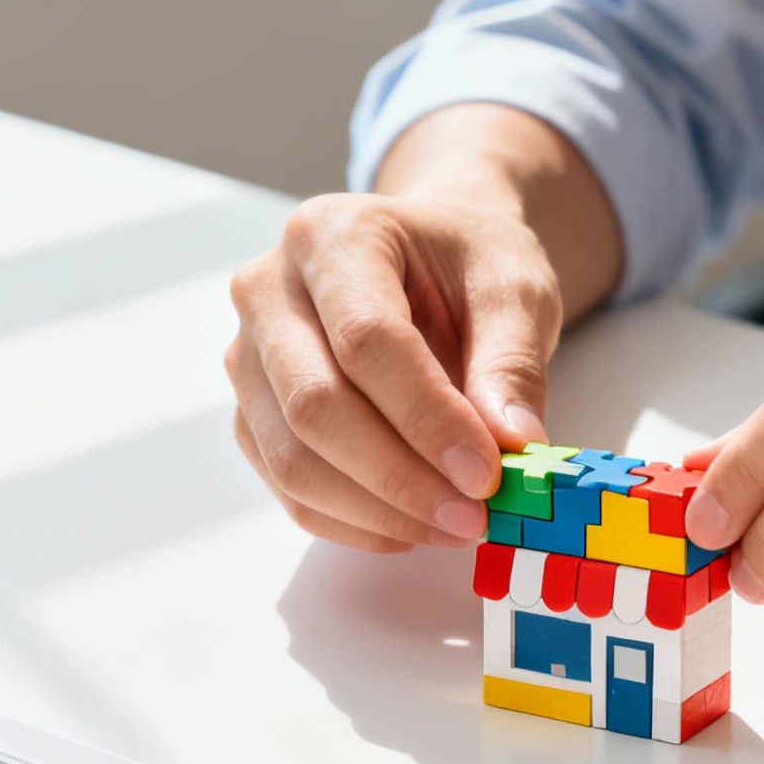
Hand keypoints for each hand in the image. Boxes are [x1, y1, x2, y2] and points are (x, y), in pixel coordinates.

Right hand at [225, 191, 560, 551]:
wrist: (427, 260)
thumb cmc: (465, 264)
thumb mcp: (514, 289)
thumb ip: (513, 364)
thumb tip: (512, 445)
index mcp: (332, 236)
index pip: (366, 340)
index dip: (427, 417)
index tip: (486, 473)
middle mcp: (268, 291)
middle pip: (314, 405)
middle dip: (399, 477)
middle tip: (473, 515)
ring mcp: (249, 356)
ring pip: (292, 458)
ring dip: (376, 512)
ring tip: (452, 525)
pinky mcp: (252, 413)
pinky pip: (288, 487)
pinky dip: (353, 522)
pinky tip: (412, 527)